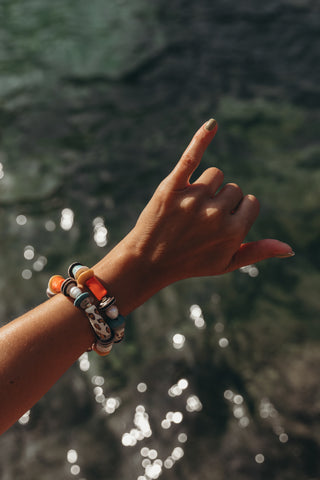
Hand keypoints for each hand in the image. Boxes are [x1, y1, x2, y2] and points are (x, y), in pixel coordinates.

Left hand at [132, 119, 293, 283]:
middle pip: (232, 188)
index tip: (220, 223)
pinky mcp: (171, 187)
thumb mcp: (226, 264)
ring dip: (206, 187)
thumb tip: (289, 248)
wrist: (148, 262)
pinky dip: (202, 139)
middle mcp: (215, 214)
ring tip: (187, 207)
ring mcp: (193, 199)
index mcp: (233, 232)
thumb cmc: (190, 262)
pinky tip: (213, 124)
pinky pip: (191, 157)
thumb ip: (258, 252)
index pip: (250, 202)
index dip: (237, 211)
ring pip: (215, 175)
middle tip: (199, 220)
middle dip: (221, 201)